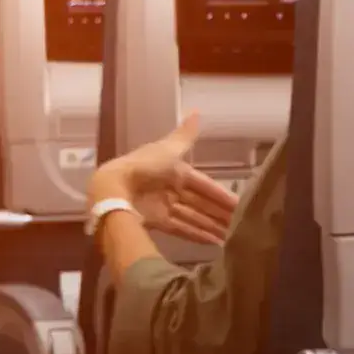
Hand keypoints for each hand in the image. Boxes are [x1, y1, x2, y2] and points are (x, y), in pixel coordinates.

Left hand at [88, 113, 239, 244]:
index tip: (239, 206)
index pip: (203, 185)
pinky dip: (195, 235)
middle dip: (218, 214)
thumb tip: (196, 111)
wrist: (114, 190)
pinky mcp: (155, 222)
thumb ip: (185, 135)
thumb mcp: (168, 149)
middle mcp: (170, 189)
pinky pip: (180, 228)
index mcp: (174, 171)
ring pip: (192, 217)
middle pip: (199, 203)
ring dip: (210, 226)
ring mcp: (163, 207)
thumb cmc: (143, 167)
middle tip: (240, 227)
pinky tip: (213, 243)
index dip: (221, 195)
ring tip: (230, 238)